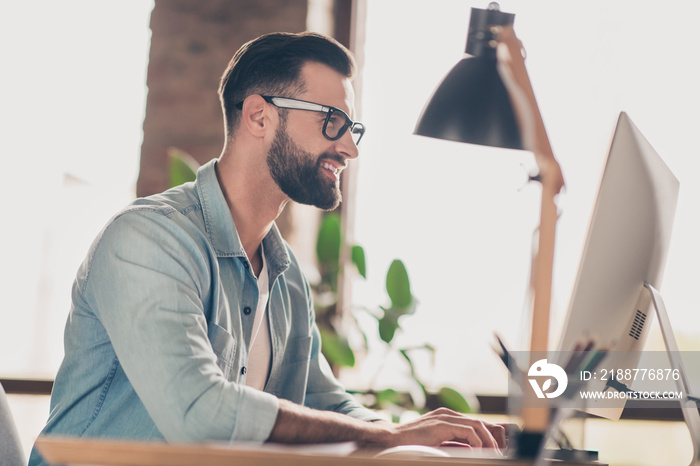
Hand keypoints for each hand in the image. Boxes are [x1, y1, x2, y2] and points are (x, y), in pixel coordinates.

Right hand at [377, 408, 505, 449]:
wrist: (392, 439)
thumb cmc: (411, 444)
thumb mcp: (437, 442)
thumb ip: (452, 442)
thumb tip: (472, 451)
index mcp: (447, 417)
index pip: (475, 423)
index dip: (489, 435)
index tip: (497, 450)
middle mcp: (448, 414)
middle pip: (480, 422)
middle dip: (493, 439)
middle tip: (499, 454)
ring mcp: (445, 417)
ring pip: (477, 425)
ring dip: (488, 441)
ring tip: (492, 455)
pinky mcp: (442, 424)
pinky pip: (468, 431)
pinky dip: (477, 442)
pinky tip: (478, 453)